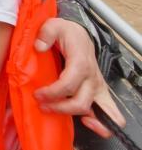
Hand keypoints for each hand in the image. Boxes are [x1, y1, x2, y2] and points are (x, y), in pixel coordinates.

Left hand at [34, 17, 125, 136]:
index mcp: (80, 62)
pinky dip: (102, 124)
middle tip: (42, 104)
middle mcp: (92, 77)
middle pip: (80, 102)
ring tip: (56, 112)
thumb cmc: (67, 33)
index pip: (68, 84)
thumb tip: (39, 46)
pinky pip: (109, 113)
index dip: (52, 93)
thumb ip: (46, 33)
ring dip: (75, 115)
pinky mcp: (99, 93)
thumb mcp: (54, 25)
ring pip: (96, 111)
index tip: (38, 94)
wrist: (80, 35)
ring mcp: (97, 86)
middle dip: (59, 108)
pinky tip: (87, 122)